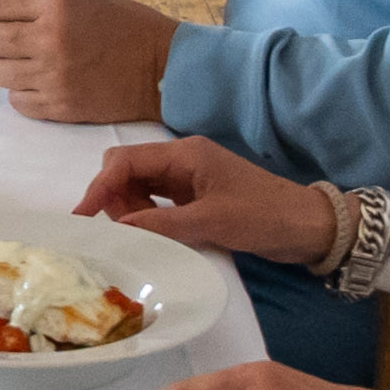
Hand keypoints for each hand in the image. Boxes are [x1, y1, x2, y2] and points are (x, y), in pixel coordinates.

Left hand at [0, 0, 177, 125]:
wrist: (162, 66)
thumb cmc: (122, 27)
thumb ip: (33, 6)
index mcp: (54, 2)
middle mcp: (49, 37)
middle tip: (9, 44)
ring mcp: (53, 75)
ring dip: (5, 69)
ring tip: (31, 63)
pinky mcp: (60, 106)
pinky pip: (16, 102)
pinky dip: (21, 94)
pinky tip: (43, 84)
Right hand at [77, 133, 338, 266]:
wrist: (308, 226)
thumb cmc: (264, 217)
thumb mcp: (211, 222)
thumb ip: (160, 223)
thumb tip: (116, 228)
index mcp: (185, 154)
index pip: (125, 161)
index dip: (99, 186)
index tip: (81, 216)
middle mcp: (183, 160)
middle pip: (127, 169)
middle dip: (112, 196)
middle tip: (116, 230)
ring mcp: (189, 178)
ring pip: (139, 186)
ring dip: (127, 208)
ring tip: (135, 235)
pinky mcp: (195, 197)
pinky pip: (156, 201)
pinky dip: (144, 215)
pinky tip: (148, 234)